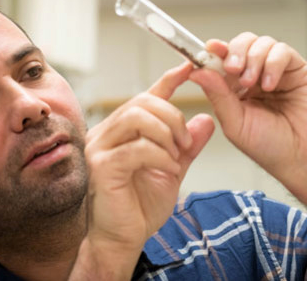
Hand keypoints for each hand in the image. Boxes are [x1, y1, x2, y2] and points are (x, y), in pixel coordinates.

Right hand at [74, 62, 214, 279]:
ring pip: (137, 117)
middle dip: (173, 117)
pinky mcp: (101, 166)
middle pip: (143, 102)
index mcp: (123, 131)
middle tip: (186, 142)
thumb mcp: (172, 169)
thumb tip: (207, 120)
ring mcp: (100, 148)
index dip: (169, 79)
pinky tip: (168, 168)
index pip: (146, 96)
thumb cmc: (141, 206)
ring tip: (177, 156)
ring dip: (166, 134)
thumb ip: (187, 145)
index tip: (190, 68)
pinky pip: (137, 148)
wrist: (123, 238)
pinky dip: (160, 155)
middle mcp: (107, 133)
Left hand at [189, 32, 306, 192]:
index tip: (206, 50)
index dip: (213, 52)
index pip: (221, 62)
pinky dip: (273, 63)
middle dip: (234, 51)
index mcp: (234, 90)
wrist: (303, 159)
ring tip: (252, 82)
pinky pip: (282, 51)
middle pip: (241, 45)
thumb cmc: (269, 147)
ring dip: (253, 58)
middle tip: (232, 68)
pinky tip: (270, 85)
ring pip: (261, 43)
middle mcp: (254, 77)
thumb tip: (196, 72)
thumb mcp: (235, 122)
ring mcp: (275, 72)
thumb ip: (217, 95)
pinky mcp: (297, 70)